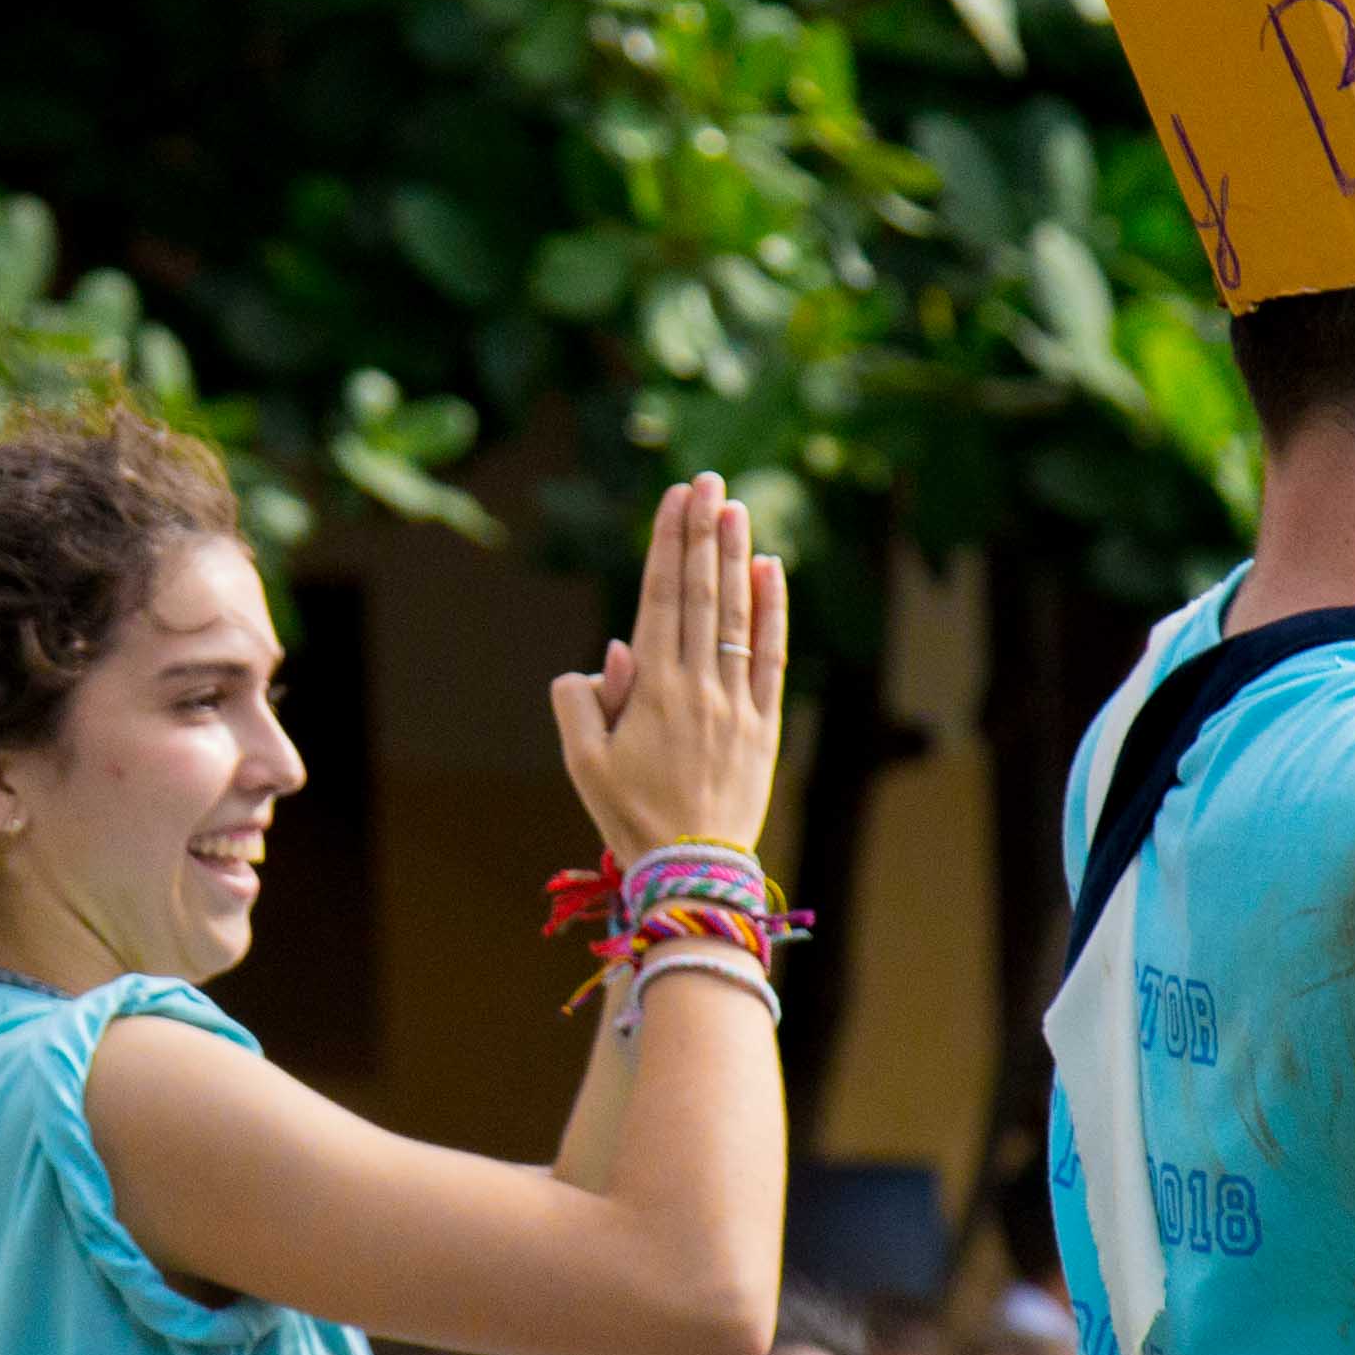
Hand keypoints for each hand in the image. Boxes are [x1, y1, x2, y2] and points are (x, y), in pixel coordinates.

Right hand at [549, 477, 785, 862]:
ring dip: (736, 558)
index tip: (675, 500)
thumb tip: (607, 655)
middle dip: (703, 534)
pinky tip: (770, 570)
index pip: (661, 599)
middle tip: (707, 482)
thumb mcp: (583, 763)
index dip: (669, 544)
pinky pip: (770, 658)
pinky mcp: (765, 726)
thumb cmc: (628, 817)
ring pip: (738, 617)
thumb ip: (582, 703)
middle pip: (703, 595)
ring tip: (735, 509)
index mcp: (652, 691)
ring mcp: (736, 704)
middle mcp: (698, 687)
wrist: (691, 872)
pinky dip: (772, 611)